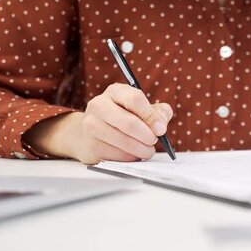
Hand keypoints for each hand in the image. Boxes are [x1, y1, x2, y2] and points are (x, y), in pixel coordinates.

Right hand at [25, 83, 172, 163]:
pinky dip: (130, 157)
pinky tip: (132, 154)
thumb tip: (161, 125)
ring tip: (147, 150)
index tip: (161, 129)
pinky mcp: (90, 145)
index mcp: (115, 92)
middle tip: (154, 141)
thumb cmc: (124, 118)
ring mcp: (91, 125)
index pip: (135, 99)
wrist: (90, 133)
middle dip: (148, 136)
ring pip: (124, 142)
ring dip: (141, 150)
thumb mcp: (142, 109)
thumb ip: (159, 113)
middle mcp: (99, 105)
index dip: (151, 116)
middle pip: (129, 123)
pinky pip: (117, 155)